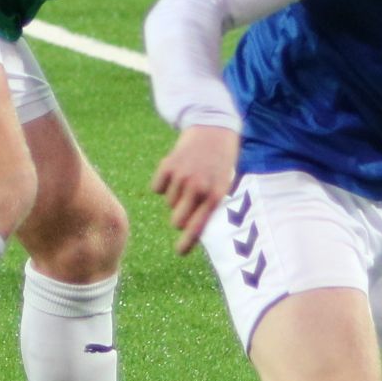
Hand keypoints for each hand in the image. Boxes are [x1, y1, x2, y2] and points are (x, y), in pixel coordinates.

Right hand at [149, 125, 239, 254]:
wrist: (213, 128)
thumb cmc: (221, 161)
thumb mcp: (223, 184)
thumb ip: (210, 206)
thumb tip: (192, 230)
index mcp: (216, 196)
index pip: (198, 227)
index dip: (186, 243)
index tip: (179, 252)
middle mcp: (199, 189)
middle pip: (177, 220)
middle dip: (179, 217)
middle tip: (187, 205)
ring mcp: (182, 177)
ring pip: (169, 203)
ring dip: (176, 196)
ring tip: (189, 178)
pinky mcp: (168, 166)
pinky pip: (157, 188)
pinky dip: (163, 183)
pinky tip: (176, 172)